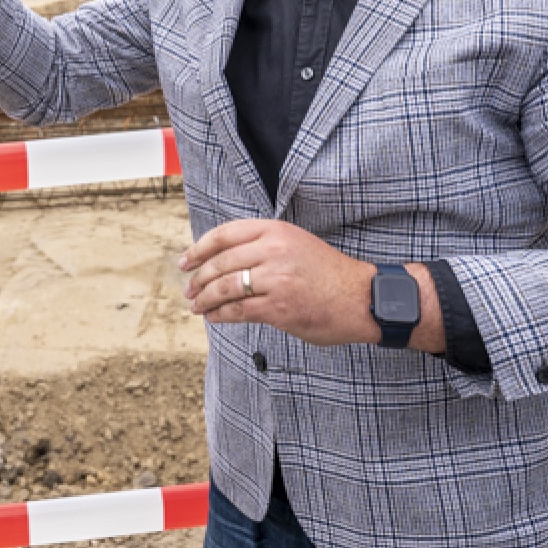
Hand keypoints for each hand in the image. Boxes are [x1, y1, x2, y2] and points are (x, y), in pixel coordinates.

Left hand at [179, 220, 441, 350]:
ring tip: (197, 306)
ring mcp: (275, 278)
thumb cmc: (328, 274)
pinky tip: (214, 317)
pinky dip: (221, 314)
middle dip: (198, 278)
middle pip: (220, 262)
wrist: (363, 297)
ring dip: (205, 298)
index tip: (185, 261)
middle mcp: (273, 250)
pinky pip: (238, 310)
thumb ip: (264, 246)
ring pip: (225, 287)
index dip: (199, 249)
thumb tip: (224, 260)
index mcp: (276, 230)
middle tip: (188, 290)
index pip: (224, 234)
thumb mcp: (296, 244)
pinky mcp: (278, 307)